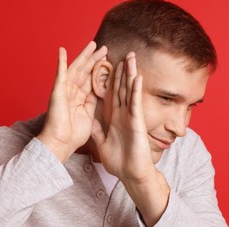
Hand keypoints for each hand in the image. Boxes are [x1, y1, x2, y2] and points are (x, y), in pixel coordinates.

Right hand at [38, 41, 106, 161]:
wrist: (61, 143)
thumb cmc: (73, 135)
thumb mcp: (88, 116)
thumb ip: (91, 103)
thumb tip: (99, 94)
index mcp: (79, 99)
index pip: (90, 80)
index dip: (99, 70)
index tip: (107, 60)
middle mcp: (71, 92)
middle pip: (85, 72)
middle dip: (94, 59)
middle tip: (104, 48)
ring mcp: (64, 91)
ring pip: (76, 69)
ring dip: (84, 56)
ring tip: (93, 45)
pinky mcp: (57, 91)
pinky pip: (60, 74)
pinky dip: (61, 62)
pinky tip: (62, 50)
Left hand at [91, 52, 153, 181]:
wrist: (130, 174)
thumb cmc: (119, 160)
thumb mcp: (103, 142)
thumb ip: (99, 130)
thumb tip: (92, 122)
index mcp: (115, 117)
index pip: (111, 94)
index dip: (110, 80)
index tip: (107, 66)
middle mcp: (123, 114)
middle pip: (121, 88)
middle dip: (121, 71)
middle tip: (122, 54)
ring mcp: (131, 116)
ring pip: (129, 91)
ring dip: (130, 74)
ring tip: (131, 58)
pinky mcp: (137, 122)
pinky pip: (135, 103)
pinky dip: (135, 90)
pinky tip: (136, 76)